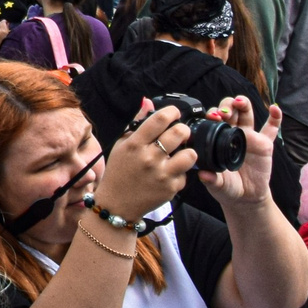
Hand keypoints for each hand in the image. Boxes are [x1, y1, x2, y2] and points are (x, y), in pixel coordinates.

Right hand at [94, 99, 198, 221]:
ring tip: (181, 152)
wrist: (116, 205)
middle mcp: (148, 158)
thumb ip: (137, 122)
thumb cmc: (119, 172)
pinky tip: (171, 172)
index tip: (175, 112)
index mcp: (134, 144)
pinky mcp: (171, 188)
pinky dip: (181, 172)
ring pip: (190, 154)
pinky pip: (186, 174)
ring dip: (188, 151)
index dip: (172, 112)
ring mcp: (161, 174)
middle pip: (179, 133)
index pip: (159, 119)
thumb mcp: (122, 145)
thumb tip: (148, 102)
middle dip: (184, 129)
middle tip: (181, 133)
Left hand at [204, 97, 281, 207]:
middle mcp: (233, 134)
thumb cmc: (228, 187)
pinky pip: (272, 128)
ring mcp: (250, 137)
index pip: (214, 120)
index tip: (212, 117)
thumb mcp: (218, 184)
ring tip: (240, 102)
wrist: (246, 197)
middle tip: (225, 112)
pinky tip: (274, 108)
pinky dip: (275, 117)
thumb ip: (211, 179)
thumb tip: (203, 175)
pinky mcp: (265, 144)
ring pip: (246, 113)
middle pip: (230, 111)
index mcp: (218, 139)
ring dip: (243, 103)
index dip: (213, 115)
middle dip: (227, 106)